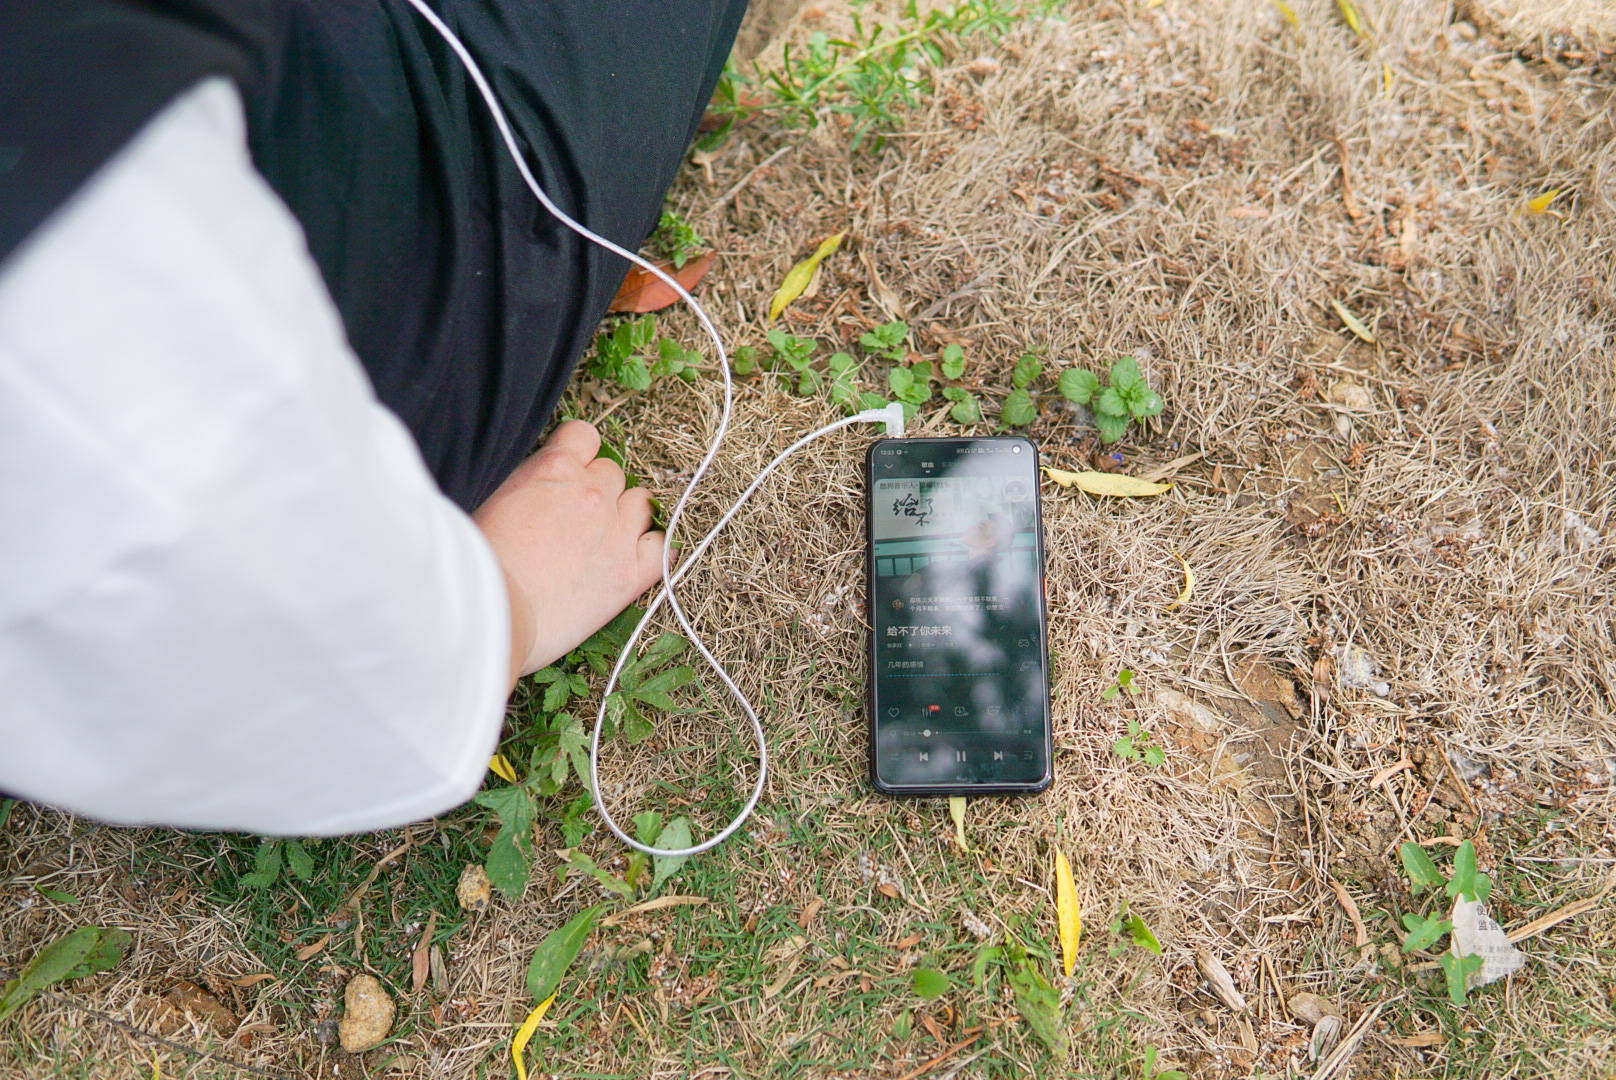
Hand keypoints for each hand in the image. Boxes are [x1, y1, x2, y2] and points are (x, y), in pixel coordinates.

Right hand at [473, 420, 663, 683]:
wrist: (490, 615)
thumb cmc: (475, 567)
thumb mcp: (492, 504)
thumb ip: (527, 487)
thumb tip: (538, 491)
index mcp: (554, 469)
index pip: (584, 436)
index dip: (579, 454)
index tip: (572, 471)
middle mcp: (592, 493)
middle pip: (613, 473)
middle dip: (597, 491)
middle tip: (576, 521)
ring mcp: (616, 532)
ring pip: (641, 504)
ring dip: (626, 516)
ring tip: (602, 542)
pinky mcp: (630, 573)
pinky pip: (662, 548)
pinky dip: (654, 550)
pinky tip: (638, 558)